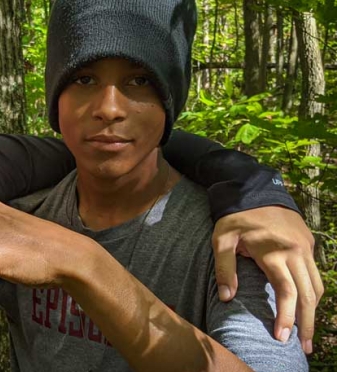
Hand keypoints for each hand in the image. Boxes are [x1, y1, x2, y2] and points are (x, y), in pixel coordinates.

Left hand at [212, 206, 322, 352]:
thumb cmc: (235, 217)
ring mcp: (305, 248)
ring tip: (306, 333)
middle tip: (303, 347)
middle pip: (308, 294)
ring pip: (316, 285)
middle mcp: (295, 252)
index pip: (287, 292)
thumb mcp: (221, 239)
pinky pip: (315, 274)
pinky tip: (307, 308)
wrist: (255, 189)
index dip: (287, 317)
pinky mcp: (308, 244)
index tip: (281, 336)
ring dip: (314, 310)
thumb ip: (223, 268)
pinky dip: (313, 293)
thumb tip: (227, 298)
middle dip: (307, 323)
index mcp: (273, 252)